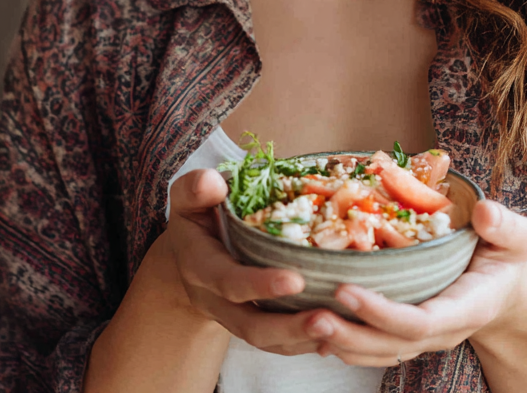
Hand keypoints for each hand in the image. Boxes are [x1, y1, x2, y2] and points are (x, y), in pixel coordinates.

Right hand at [161, 168, 327, 355]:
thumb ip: (196, 189)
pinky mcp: (254, 322)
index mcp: (202, 268)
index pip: (230, 281)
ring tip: (337, 329)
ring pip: (269, 341)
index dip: (260, 284)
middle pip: (252, 326)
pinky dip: (306, 342)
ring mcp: (236, 317)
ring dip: (303, 339)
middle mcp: (218, 301)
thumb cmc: (196, 216)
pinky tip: (335, 336)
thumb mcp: (188, 198)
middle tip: (326, 319)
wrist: (189, 253)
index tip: (296, 280)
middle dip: (289, 327)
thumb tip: (212, 183)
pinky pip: (280, 343)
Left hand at [300, 199, 526, 365]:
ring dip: (340, 341)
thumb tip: (486, 212)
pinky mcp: (404, 332)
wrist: (505, 288)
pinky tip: (313, 326)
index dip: (382, 312)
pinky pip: (372, 345)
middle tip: (312, 315)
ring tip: (303, 321)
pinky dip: (343, 340)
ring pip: (376, 351)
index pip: (419, 321)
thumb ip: (505, 226)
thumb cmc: (505, 257)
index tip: (346, 290)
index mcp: (465, 307)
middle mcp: (439, 330)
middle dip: (350, 333)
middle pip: (390, 344)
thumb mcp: (517, 237)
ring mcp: (421, 336)